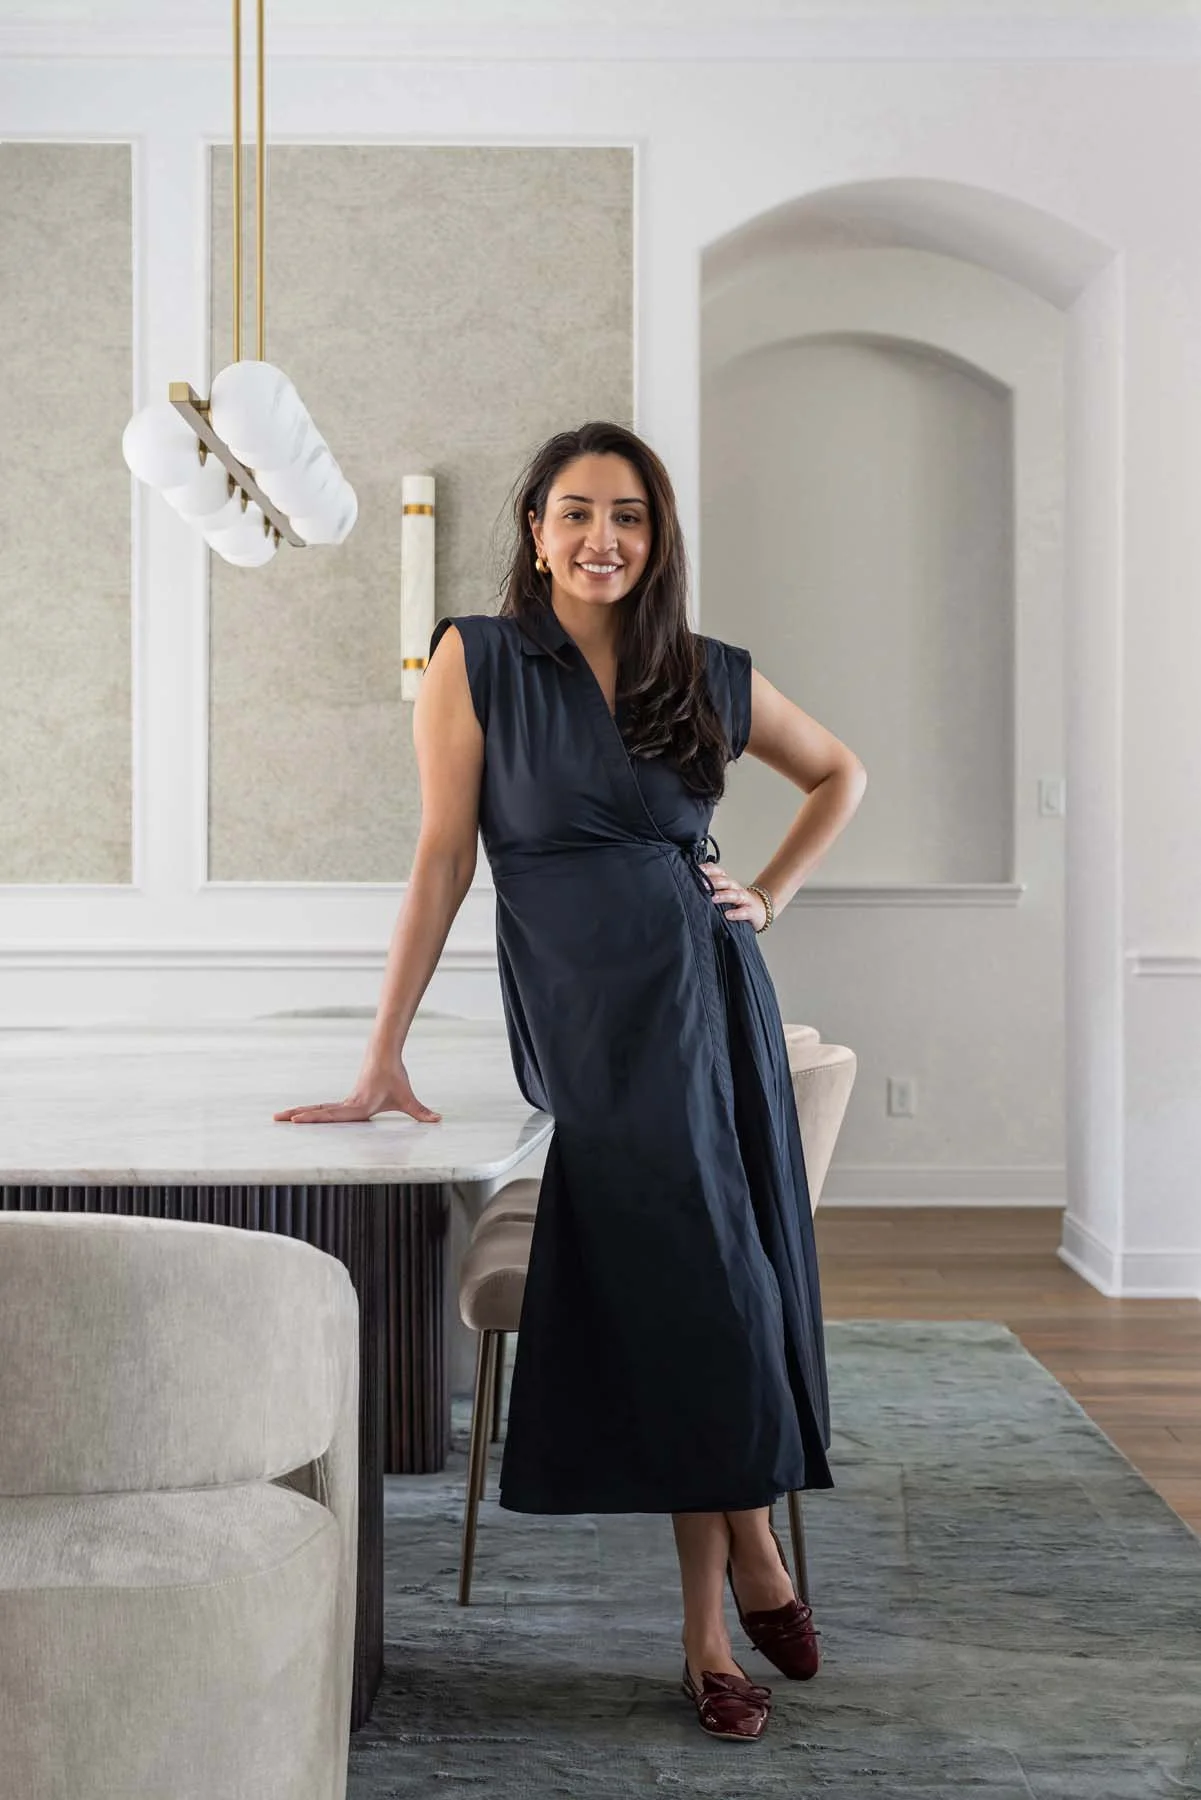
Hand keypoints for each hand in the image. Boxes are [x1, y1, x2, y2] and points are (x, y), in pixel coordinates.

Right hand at [273, 1051, 441, 1124]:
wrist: (385, 1053)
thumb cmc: (395, 1076)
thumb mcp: (408, 1098)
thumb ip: (421, 1112)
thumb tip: (438, 1120)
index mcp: (359, 1107)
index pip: (333, 1114)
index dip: (314, 1117)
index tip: (297, 1119)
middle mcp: (348, 1104)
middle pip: (319, 1111)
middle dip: (298, 1116)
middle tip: (277, 1119)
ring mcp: (345, 1101)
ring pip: (318, 1108)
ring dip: (299, 1112)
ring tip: (278, 1117)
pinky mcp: (347, 1099)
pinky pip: (324, 1107)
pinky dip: (310, 1111)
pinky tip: (298, 1116)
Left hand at [700, 861, 768, 931]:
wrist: (760, 909)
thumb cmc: (738, 901)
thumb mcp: (725, 892)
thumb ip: (712, 885)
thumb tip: (694, 877)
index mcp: (728, 883)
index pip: (719, 872)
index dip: (709, 869)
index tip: (697, 869)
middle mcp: (736, 888)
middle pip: (726, 881)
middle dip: (714, 882)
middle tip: (702, 884)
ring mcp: (745, 900)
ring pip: (735, 895)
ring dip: (724, 896)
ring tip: (713, 898)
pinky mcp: (751, 912)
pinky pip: (744, 912)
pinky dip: (736, 913)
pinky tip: (728, 915)